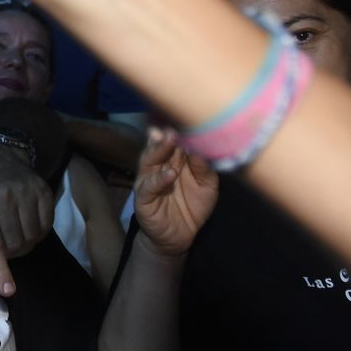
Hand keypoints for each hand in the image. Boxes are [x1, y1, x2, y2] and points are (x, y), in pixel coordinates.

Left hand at [0, 139, 54, 295]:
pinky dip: (36, 233)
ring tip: (11, 233)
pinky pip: (45, 227)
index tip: (7, 290)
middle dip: (7, 253)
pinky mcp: (43, 191)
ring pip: (31, 238)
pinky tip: (25, 224)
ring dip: (22, 245)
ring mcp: (26, 192)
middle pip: (13, 244)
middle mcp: (3, 196)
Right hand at [132, 127, 218, 256]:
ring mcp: (149, 180)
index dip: (180, 127)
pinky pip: (149, 186)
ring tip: (169, 139)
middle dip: (167, 132)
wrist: (179, 237)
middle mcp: (159, 165)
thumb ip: (204, 167)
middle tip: (177, 120)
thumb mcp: (207, 185)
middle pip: (160, 145)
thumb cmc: (192, 206)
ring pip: (149, 160)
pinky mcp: (143, 198)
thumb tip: (203, 147)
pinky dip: (159, 179)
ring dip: (159, 149)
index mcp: (174, 159)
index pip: (175, 139)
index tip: (188, 113)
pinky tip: (169, 174)